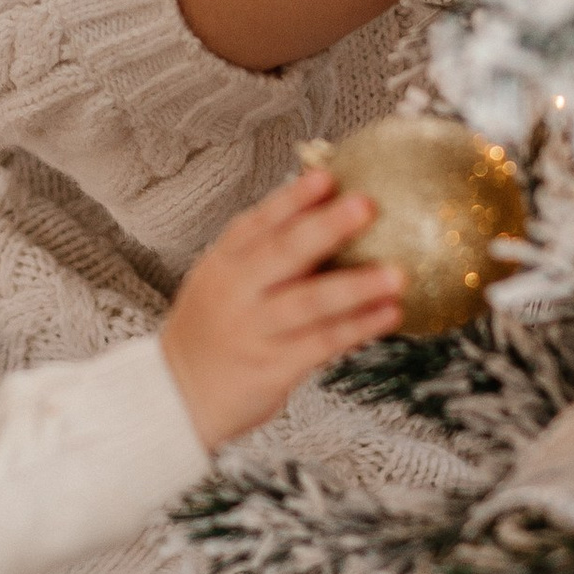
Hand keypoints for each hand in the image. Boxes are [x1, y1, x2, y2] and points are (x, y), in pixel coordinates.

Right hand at [160, 167, 403, 447]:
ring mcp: (254, 330)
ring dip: (355, 286)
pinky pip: (322, 343)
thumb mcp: (222, 281)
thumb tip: (325, 211)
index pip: (258, 222)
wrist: (178, 396)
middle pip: (283, 254)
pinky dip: (358, 328)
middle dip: (326, 227)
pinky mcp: (273, 368)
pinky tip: (388, 314)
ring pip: (309, 302)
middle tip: (367, 206)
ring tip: (396, 274)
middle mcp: (236, 292)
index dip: (293, 198)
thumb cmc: (213, 330)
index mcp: (224, 263)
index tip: (326, 176)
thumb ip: (263, 252)